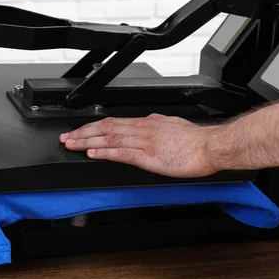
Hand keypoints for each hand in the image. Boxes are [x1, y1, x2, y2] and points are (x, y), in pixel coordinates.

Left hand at [60, 114, 217, 177]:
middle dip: (83, 133)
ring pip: (110, 138)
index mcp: (147, 123)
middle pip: (106, 128)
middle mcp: (142, 129)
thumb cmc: (195, 140)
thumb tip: (146, 124)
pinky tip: (93, 153)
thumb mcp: (171, 125)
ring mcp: (144, 142)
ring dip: (88, 141)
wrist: (211, 146)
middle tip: (67, 138)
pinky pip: (122, 153)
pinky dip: (105, 152)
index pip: (113, 122)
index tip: (80, 131)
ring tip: (72, 145)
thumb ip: (155, 126)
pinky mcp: (149, 156)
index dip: (93, 127)